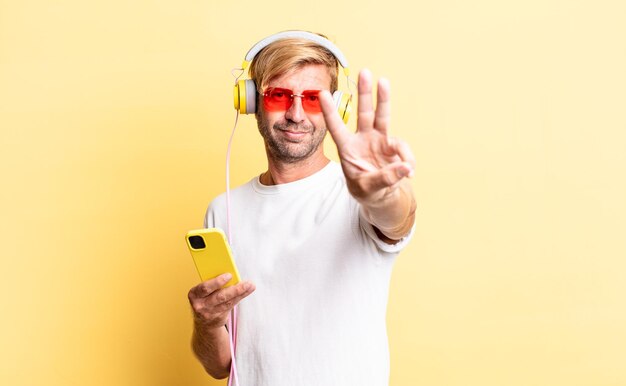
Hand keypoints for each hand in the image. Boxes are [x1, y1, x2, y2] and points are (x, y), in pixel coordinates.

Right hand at [188, 273, 254, 329]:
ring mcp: (209, 313)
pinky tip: (247, 291)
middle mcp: (200, 305)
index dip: (217, 282)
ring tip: (250, 285)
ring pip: (228, 302)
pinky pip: (231, 305)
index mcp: (194, 294)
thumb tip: (229, 270)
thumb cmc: (205, 298)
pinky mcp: (219, 318)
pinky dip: (240, 297)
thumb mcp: (203, 291)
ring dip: (241, 292)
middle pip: (219, 296)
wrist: (203, 320)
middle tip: (246, 283)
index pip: (205, 288)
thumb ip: (212, 283)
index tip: (229, 275)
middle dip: (234, 289)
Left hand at [320, 69, 414, 205]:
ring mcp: (379, 140)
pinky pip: (403, 148)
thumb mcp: (368, 188)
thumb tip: (405, 167)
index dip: (330, 112)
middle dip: (363, 93)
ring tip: (384, 81)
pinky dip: (407, 160)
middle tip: (364, 72)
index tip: (322, 93)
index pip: (336, 128)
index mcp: (347, 148)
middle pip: (363, 113)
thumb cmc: (366, 189)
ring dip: (383, 98)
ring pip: (383, 116)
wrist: (381, 194)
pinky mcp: (394, 146)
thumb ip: (384, 178)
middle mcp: (363, 139)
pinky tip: (409, 172)